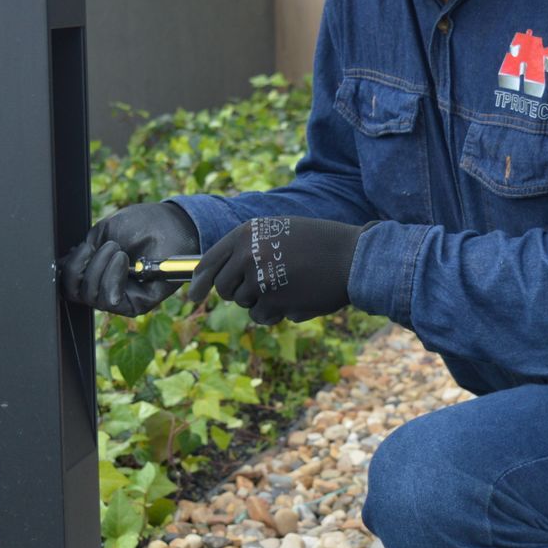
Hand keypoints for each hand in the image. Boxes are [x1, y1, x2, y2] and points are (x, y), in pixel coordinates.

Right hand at [59, 201, 199, 315]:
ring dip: (99, 269)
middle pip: (74, 294)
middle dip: (81, 268)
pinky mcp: (138, 304)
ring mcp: (121, 298)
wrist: (170, 223)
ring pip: (92, 298)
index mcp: (95, 272)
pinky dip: (112, 277)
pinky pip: (112, 301)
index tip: (82, 246)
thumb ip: (85, 251)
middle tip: (104, 247)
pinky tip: (123, 260)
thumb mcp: (104, 233)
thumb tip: (64, 268)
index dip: (68, 267)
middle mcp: (105, 288)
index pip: (69, 282)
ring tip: (118, 250)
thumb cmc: (141, 225)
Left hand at [188, 216, 372, 325]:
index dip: (199, 281)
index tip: (194, 296)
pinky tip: (297, 299)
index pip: (210, 261)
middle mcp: (247, 254)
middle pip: (223, 288)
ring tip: (288, 289)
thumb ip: (252, 247)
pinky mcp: (272, 302)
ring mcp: (258, 279)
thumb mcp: (280, 231)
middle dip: (237, 294)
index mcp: (246, 233)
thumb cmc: (321, 244)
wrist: (353, 257)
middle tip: (259, 291)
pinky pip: (262, 316)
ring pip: (244, 304)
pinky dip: (277, 313)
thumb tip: (225, 272)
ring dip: (261, 303)